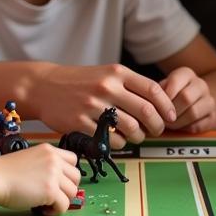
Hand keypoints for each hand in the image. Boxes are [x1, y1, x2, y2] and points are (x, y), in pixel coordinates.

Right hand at [0, 144, 80, 215]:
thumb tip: (57, 181)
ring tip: (45, 204)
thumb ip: (45, 165)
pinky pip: (64, 206)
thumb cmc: (5, 172)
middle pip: (76, 177)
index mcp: (49, 150)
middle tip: (53, 196)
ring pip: (72, 192)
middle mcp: (54, 160)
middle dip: (66, 189)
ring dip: (61, 201)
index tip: (59, 183)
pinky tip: (42, 209)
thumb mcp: (29, 159)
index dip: (67, 174)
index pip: (73, 160)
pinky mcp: (51, 191)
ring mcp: (54, 175)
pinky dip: (55, 211)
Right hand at [33, 64, 176, 147]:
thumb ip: (130, 86)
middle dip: (157, 126)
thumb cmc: (80, 82)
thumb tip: (159, 105)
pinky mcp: (81, 123)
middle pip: (146, 112)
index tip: (171, 116)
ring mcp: (93, 106)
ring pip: (131, 128)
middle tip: (157, 131)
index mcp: (117, 73)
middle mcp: (107, 87)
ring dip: (139, 137)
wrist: (44, 86)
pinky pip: (111, 139)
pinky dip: (119, 143)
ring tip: (137, 136)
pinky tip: (117, 139)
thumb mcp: (106, 74)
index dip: (167, 106)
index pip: (153, 90)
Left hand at [160, 67, 215, 132]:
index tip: (157, 106)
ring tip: (168, 125)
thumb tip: (152, 105)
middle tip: (161, 119)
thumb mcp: (162, 88)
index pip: (175, 81)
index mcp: (186, 74)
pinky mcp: (212, 116)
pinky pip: (199, 125)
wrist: (192, 102)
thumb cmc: (170, 96)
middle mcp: (200, 84)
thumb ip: (157, 93)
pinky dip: (186, 129)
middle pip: (186, 97)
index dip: (164, 96)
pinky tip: (179, 127)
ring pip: (193, 112)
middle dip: (170, 112)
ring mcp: (209, 100)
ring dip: (177, 122)